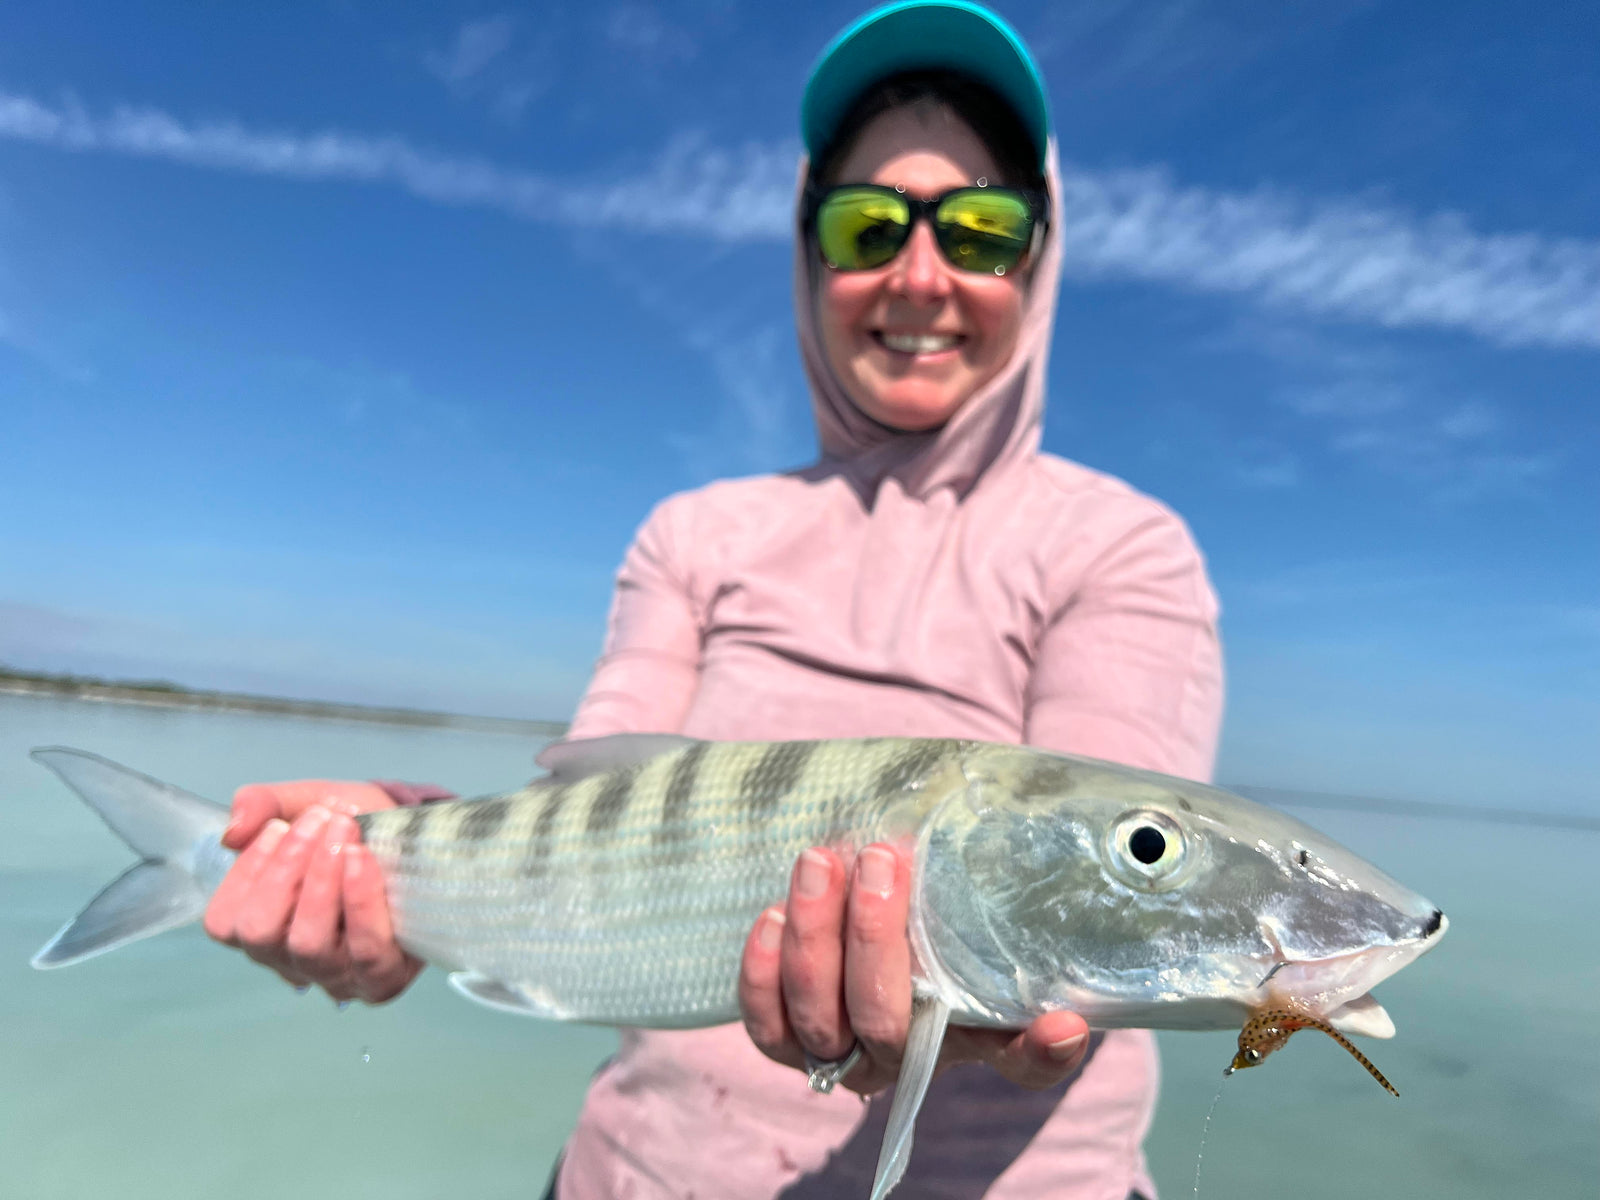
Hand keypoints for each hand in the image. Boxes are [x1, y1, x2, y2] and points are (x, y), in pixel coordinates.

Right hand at [203, 780, 422, 1004]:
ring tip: (344, 832)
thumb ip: (262, 806)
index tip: (280, 826)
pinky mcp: (381, 978)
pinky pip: (366, 951)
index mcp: (263, 926)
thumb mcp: (305, 803)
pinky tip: (361, 860)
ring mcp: (334, 976)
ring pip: (309, 944)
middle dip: (286, 870)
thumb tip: (235, 831)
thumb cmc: (355, 830)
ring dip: (322, 880)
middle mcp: (290, 960)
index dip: (247, 872)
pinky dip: (360, 901)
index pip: (226, 922)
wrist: (420, 836)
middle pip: (261, 935)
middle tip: (319, 820)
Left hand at [738, 844, 1089, 1094]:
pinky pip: (767, 1026)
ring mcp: (845, 1055)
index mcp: (978, 1034)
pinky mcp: (788, 1041)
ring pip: (818, 1022)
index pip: (1023, 1060)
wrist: (876, 923)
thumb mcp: (973, 907)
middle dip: (874, 936)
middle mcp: (910, 1058)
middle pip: (886, 1023)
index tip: (1062, 1024)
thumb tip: (1021, 882)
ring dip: (813, 937)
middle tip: (879, 858)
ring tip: (819, 863)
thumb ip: (999, 900)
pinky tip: (771, 916)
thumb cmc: (935, 917)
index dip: (1042, 1051)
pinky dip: (761, 974)